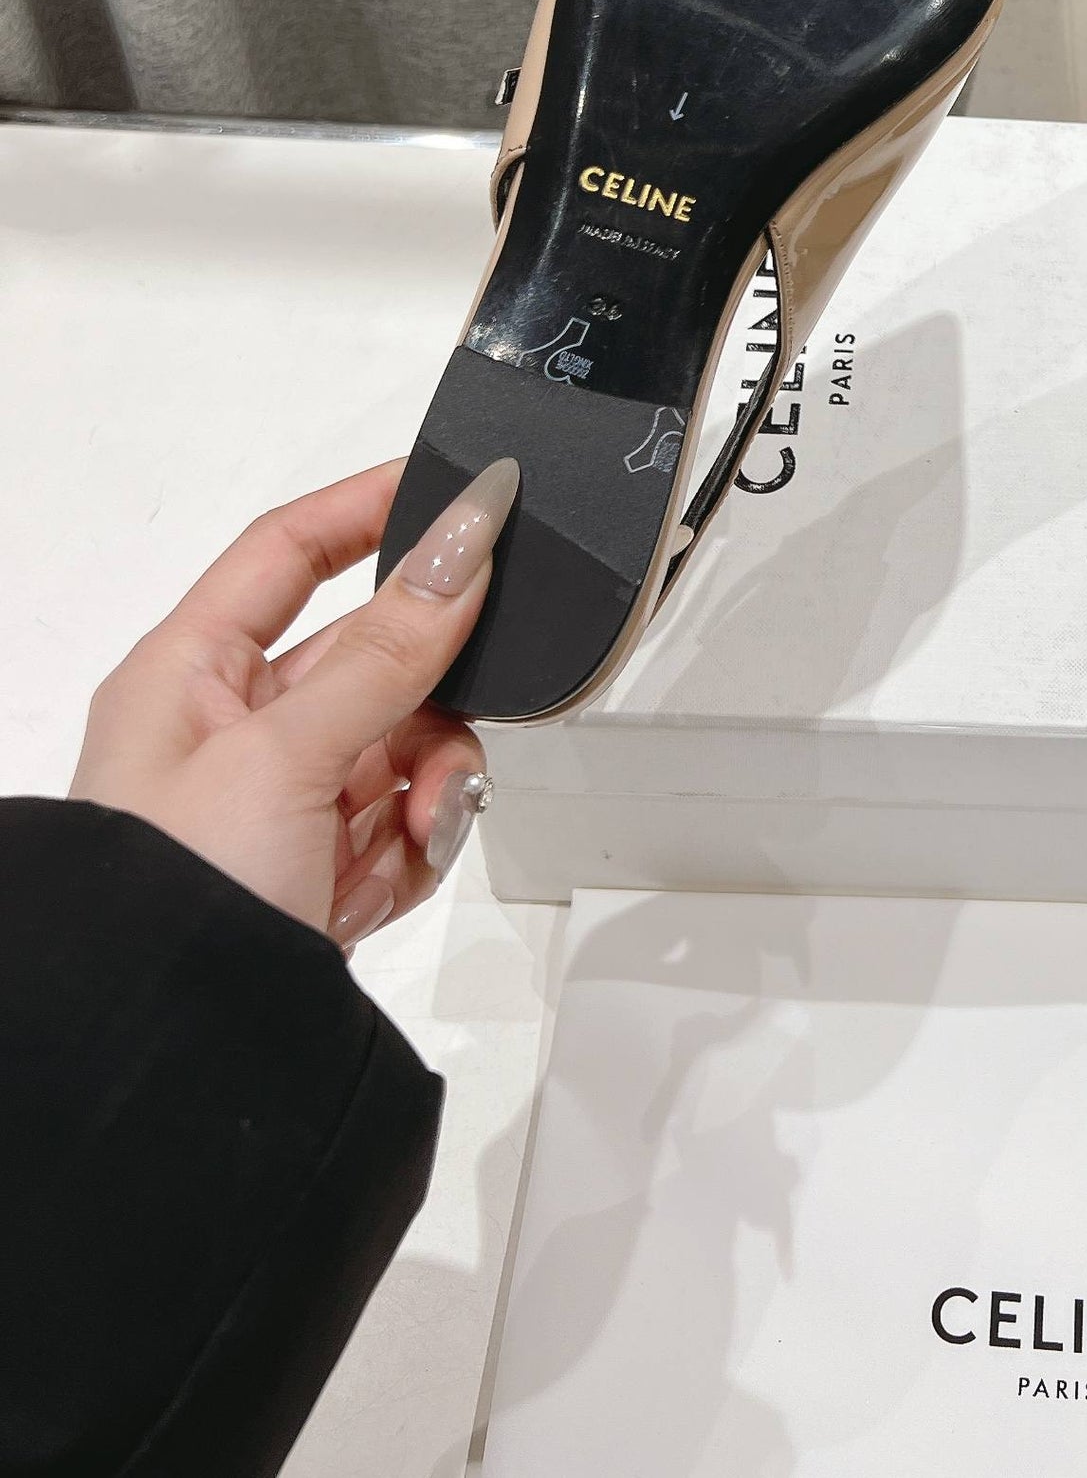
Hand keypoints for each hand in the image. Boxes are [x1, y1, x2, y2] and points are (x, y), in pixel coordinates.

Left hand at [70, 456, 519, 950]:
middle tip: (460, 714)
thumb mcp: (285, 755)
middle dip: (429, 694)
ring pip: (401, 746)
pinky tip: (386, 881)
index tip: (460, 490)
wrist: (162, 1059)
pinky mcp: (313, 876)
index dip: (369, 508)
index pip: (286, 551)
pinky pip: (401, 827)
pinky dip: (414, 848)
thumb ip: (387, 651)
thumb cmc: (168, 900)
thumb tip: (462, 541)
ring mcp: (275, 808)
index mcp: (186, 675)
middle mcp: (229, 732)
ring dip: (430, 781)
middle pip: (369, 661)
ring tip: (423, 823)